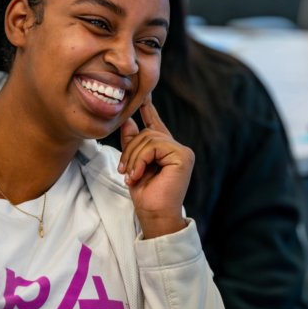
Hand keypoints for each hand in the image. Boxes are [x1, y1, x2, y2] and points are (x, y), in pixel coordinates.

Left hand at [118, 96, 194, 237]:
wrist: (154, 214)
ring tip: (131, 175)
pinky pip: (154, 146)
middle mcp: (176, 147)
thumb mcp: (133, 164)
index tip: (145, 94)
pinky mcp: (183, 156)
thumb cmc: (145, 194)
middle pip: (146, 132)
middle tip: (124, 170)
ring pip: (149, 138)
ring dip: (134, 158)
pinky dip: (141, 160)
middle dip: (130, 151)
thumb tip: (128, 120)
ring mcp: (182, 151)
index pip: (155, 124)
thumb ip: (132, 143)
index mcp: (165, 149)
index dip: (149, 109)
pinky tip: (138, 174)